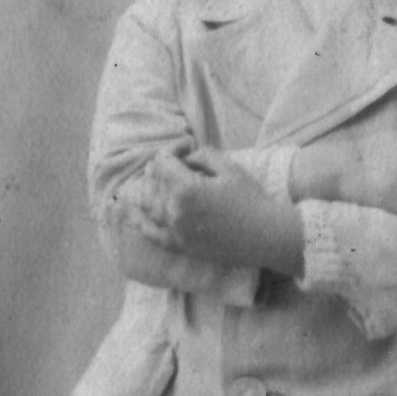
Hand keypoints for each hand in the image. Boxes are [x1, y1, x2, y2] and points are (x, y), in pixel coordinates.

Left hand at [134, 149, 303, 273]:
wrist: (266, 237)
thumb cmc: (251, 200)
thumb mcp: (229, 167)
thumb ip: (201, 154)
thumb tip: (184, 157)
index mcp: (185, 188)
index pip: (163, 161)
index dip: (174, 150)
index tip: (187, 148)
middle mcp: (173, 211)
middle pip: (152, 181)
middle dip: (162, 167)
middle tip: (179, 163)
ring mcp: (173, 231)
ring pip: (146, 205)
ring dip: (147, 189)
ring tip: (154, 181)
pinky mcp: (178, 246)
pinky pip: (149, 233)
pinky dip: (137, 220)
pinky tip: (131, 212)